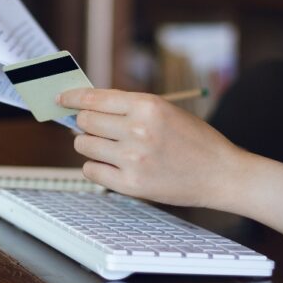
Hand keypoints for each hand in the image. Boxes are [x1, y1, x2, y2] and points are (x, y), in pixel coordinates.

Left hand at [58, 88, 244, 208]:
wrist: (221, 174)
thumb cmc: (194, 140)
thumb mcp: (165, 111)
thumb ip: (129, 107)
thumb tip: (86, 107)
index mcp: (148, 106)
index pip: (95, 98)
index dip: (72, 97)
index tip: (61, 99)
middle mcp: (138, 130)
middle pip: (85, 121)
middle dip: (85, 122)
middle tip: (94, 127)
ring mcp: (133, 159)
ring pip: (83, 145)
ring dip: (88, 144)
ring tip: (107, 147)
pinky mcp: (131, 184)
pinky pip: (90, 170)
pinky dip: (95, 166)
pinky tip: (110, 164)